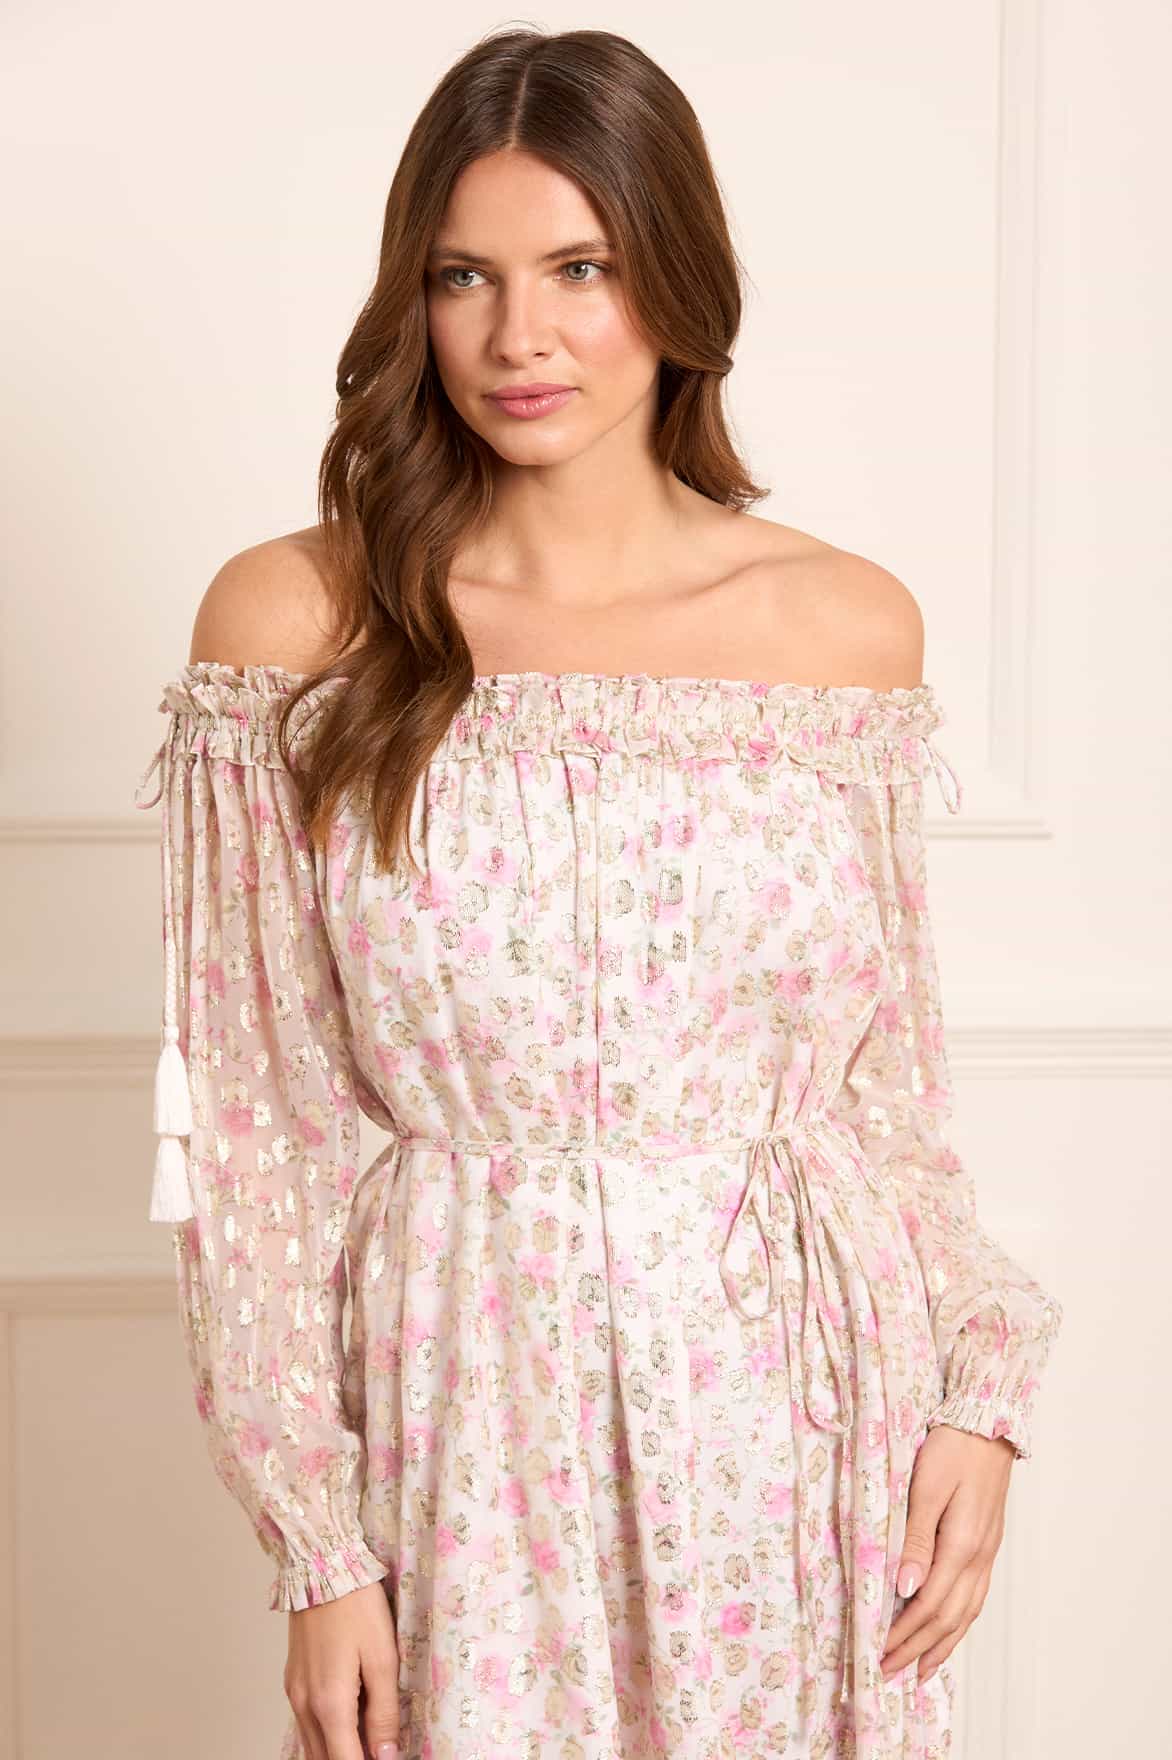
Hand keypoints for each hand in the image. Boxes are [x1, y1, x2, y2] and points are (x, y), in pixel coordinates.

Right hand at [284, 1578, 400, 1759]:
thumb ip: (384, 1713)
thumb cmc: (357, 1606)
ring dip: (338, 1751)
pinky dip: (326, 1734)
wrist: (322, 1566)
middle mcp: (304, 1705)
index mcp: (329, 1703)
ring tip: (369, 1740)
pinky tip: (349, 1723)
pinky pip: (306, 1724)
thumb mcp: (383, 1658)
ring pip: (312, 1746)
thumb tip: (387, 1756)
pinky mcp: (292, 1680)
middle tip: (380, 1751)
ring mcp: (294, 1693)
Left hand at [879, 1423, 1015, 1685]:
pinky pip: (975, 1598)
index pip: (928, 1605)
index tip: (878, 1652)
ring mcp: (987, 1553)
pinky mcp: (988, 1545)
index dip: (903, 1634)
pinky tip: (948, 1632)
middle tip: (889, 1673)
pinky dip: (959, 1624)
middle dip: (917, 1649)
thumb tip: (904, 1588)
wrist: (985, 1423)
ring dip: (941, 1646)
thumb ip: (915, 1538)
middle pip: (947, 1618)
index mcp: (962, 1544)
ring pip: (966, 1614)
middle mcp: (979, 1556)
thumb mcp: (925, 1486)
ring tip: (919, 1671)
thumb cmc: (951, 1447)